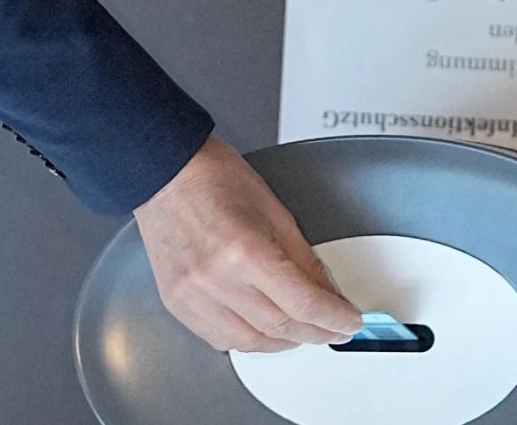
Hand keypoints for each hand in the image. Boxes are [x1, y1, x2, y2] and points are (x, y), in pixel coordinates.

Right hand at [134, 136, 361, 351]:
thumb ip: (305, 261)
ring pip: (252, 342)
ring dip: (286, 342)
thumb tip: (329, 294)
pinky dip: (251, 339)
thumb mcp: (278, 214)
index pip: (303, 303)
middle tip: (335, 328)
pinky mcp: (177, 305)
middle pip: (281, 327)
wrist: (166, 175)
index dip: (334, 317)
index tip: (349, 321)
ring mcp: (192, 296)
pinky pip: (221, 339)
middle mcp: (216, 280)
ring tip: (305, 331)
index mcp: (245, 252)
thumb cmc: (217, 182)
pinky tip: (266, 330)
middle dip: (317, 332)